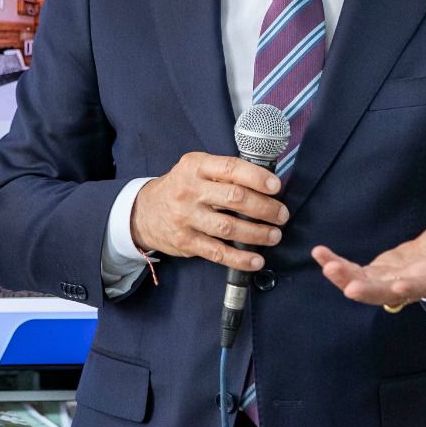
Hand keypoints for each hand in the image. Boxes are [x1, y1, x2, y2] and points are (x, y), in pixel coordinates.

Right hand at [130, 152, 288, 271]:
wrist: (143, 211)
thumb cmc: (181, 187)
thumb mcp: (196, 169)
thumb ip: (224, 173)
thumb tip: (265, 181)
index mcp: (195, 166)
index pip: (231, 168)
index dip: (257, 177)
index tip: (276, 186)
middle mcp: (190, 190)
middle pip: (235, 199)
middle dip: (265, 208)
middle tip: (281, 215)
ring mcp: (186, 217)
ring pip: (229, 228)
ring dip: (258, 234)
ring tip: (274, 235)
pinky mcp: (186, 241)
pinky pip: (218, 252)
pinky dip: (240, 258)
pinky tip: (256, 260)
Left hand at [311, 206, 425, 306]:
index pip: (420, 285)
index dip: (410, 287)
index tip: (398, 288)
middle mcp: (406, 285)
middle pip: (385, 292)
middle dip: (367, 290)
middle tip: (349, 288)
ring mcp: (388, 280)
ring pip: (364, 284)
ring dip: (344, 277)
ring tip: (326, 265)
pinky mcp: (375, 272)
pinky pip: (352, 272)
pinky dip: (336, 265)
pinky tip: (320, 254)